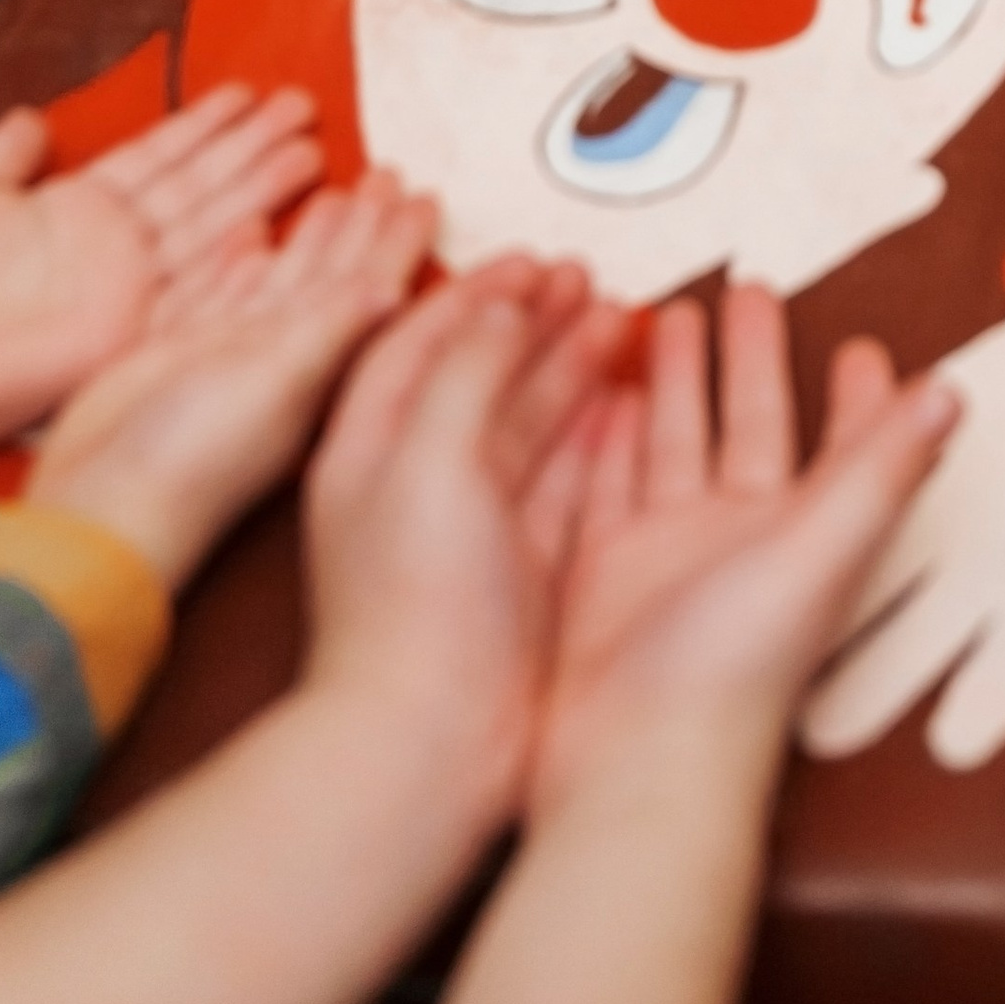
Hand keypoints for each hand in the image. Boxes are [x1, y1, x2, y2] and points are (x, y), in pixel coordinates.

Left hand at [0, 88, 325, 483]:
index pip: (156, 157)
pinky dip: (229, 261)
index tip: (249, 93)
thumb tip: (34, 118)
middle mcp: (110, 249)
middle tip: (305, 106)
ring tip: (310, 146)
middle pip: (197, 186)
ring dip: (256, 188)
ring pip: (206, 226)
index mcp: (74, 211)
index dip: (203, 126)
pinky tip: (271, 228)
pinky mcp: (121, 336)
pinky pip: (186, 291)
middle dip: (251, 147)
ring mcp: (121, 292)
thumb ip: (3, 156)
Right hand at [28, 173, 435, 589]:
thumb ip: (329, 331)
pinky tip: (251, 233)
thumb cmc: (195, 459)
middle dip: (361, 225)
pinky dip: (241, 262)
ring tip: (335, 192)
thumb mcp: (274, 384)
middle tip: (388, 175)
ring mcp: (229, 355)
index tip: (427, 196)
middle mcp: (281, 356)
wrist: (100, 501)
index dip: (397, 244)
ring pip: (280, 278)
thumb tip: (395, 288)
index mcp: (316, 362)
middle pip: (330, 273)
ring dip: (307, 237)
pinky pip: (222, 292)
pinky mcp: (179, 354)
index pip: (368, 286)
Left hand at [300, 259, 629, 810]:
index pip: (417, 339)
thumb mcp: (428, 459)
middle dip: (532, 322)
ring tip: (622, 323)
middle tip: (588, 279)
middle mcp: (418, 480)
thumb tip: (501, 309)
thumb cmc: (412, 605)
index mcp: (370, 445)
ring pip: (528, 424)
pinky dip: (597, 437)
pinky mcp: (522, 572)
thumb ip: (464, 370)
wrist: (430, 744)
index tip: (530, 260)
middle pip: (479, 374)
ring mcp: (473, 529)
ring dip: (571, 369)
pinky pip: (564, 482)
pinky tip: (634, 405)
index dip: (474, 292)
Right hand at [533, 282, 954, 815]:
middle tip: (748, 287)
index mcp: (803, 534)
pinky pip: (606, 484)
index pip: (841, 448)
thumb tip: (955, 394)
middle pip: (749, 425)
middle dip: (750, 359)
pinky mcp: (602, 574)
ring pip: (674, 442)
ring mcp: (666, 555)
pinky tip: (598, 391)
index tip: (863, 347)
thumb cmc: (739, 671)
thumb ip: (882, 466)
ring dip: (674, 380)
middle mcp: (739, 540)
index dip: (858, 400)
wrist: (636, 765)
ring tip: (665, 311)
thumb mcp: (822, 549)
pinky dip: (605, 437)